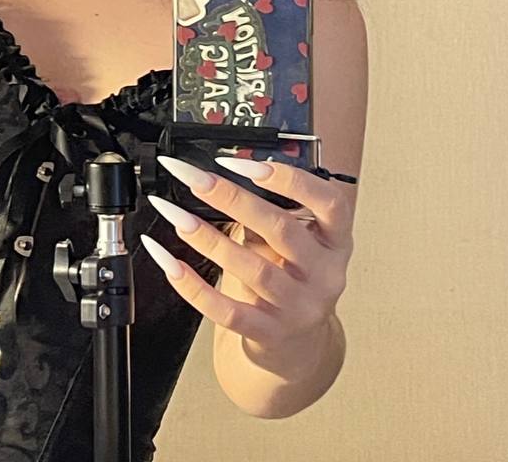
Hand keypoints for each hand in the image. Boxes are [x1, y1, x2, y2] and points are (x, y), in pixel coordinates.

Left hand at [142, 154, 354, 359]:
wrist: (298, 343)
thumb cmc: (292, 276)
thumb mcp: (297, 241)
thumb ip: (272, 212)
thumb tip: (223, 177)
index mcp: (335, 242)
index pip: (330, 203)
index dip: (291, 179)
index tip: (247, 164)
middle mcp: (324, 275)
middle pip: (281, 230)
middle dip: (232, 198)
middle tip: (196, 179)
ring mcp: (298, 307)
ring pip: (252, 269)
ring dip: (208, 238)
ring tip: (176, 215)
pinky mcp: (269, 333)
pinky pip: (227, 310)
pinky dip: (195, 286)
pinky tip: (171, 264)